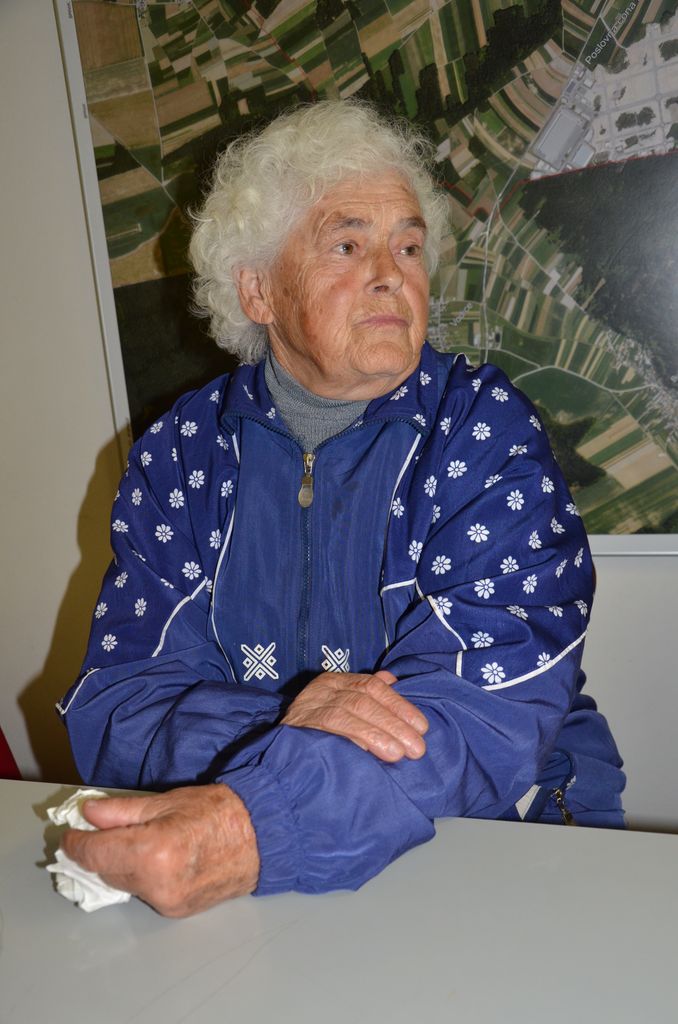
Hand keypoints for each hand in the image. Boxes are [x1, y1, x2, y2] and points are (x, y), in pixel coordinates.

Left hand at [60, 784, 258, 917]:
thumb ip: (122, 811)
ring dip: (120, 865)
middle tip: (100, 831)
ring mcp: (167, 902)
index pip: (95, 853)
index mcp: (152, 851)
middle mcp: (156, 883)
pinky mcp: (176, 911)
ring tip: (136, 842)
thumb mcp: (167, 801)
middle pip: (106, 870)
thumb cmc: (220, 811)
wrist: (263, 836)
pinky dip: (141, 876)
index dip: (77, 842)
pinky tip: (156, 858)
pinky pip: (144, 893)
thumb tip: (89, 814)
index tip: (71, 833)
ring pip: (125, 884)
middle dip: (100, 851)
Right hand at [282, 670, 427, 761]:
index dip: (399, 705)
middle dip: (394, 724)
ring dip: (376, 735)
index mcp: (335, 682)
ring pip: (347, 714)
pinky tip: (367, 755)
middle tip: (416, 748)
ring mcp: (306, 708)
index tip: (422, 726)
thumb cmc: (318, 732)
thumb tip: (393, 680)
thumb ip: (368, 695)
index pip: (372, 686)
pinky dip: (349, 741)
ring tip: (398, 754)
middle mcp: (320, 690)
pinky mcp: (296, 730)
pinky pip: (326, 731)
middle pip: (362, 700)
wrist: (275, 755)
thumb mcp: (343, 708)